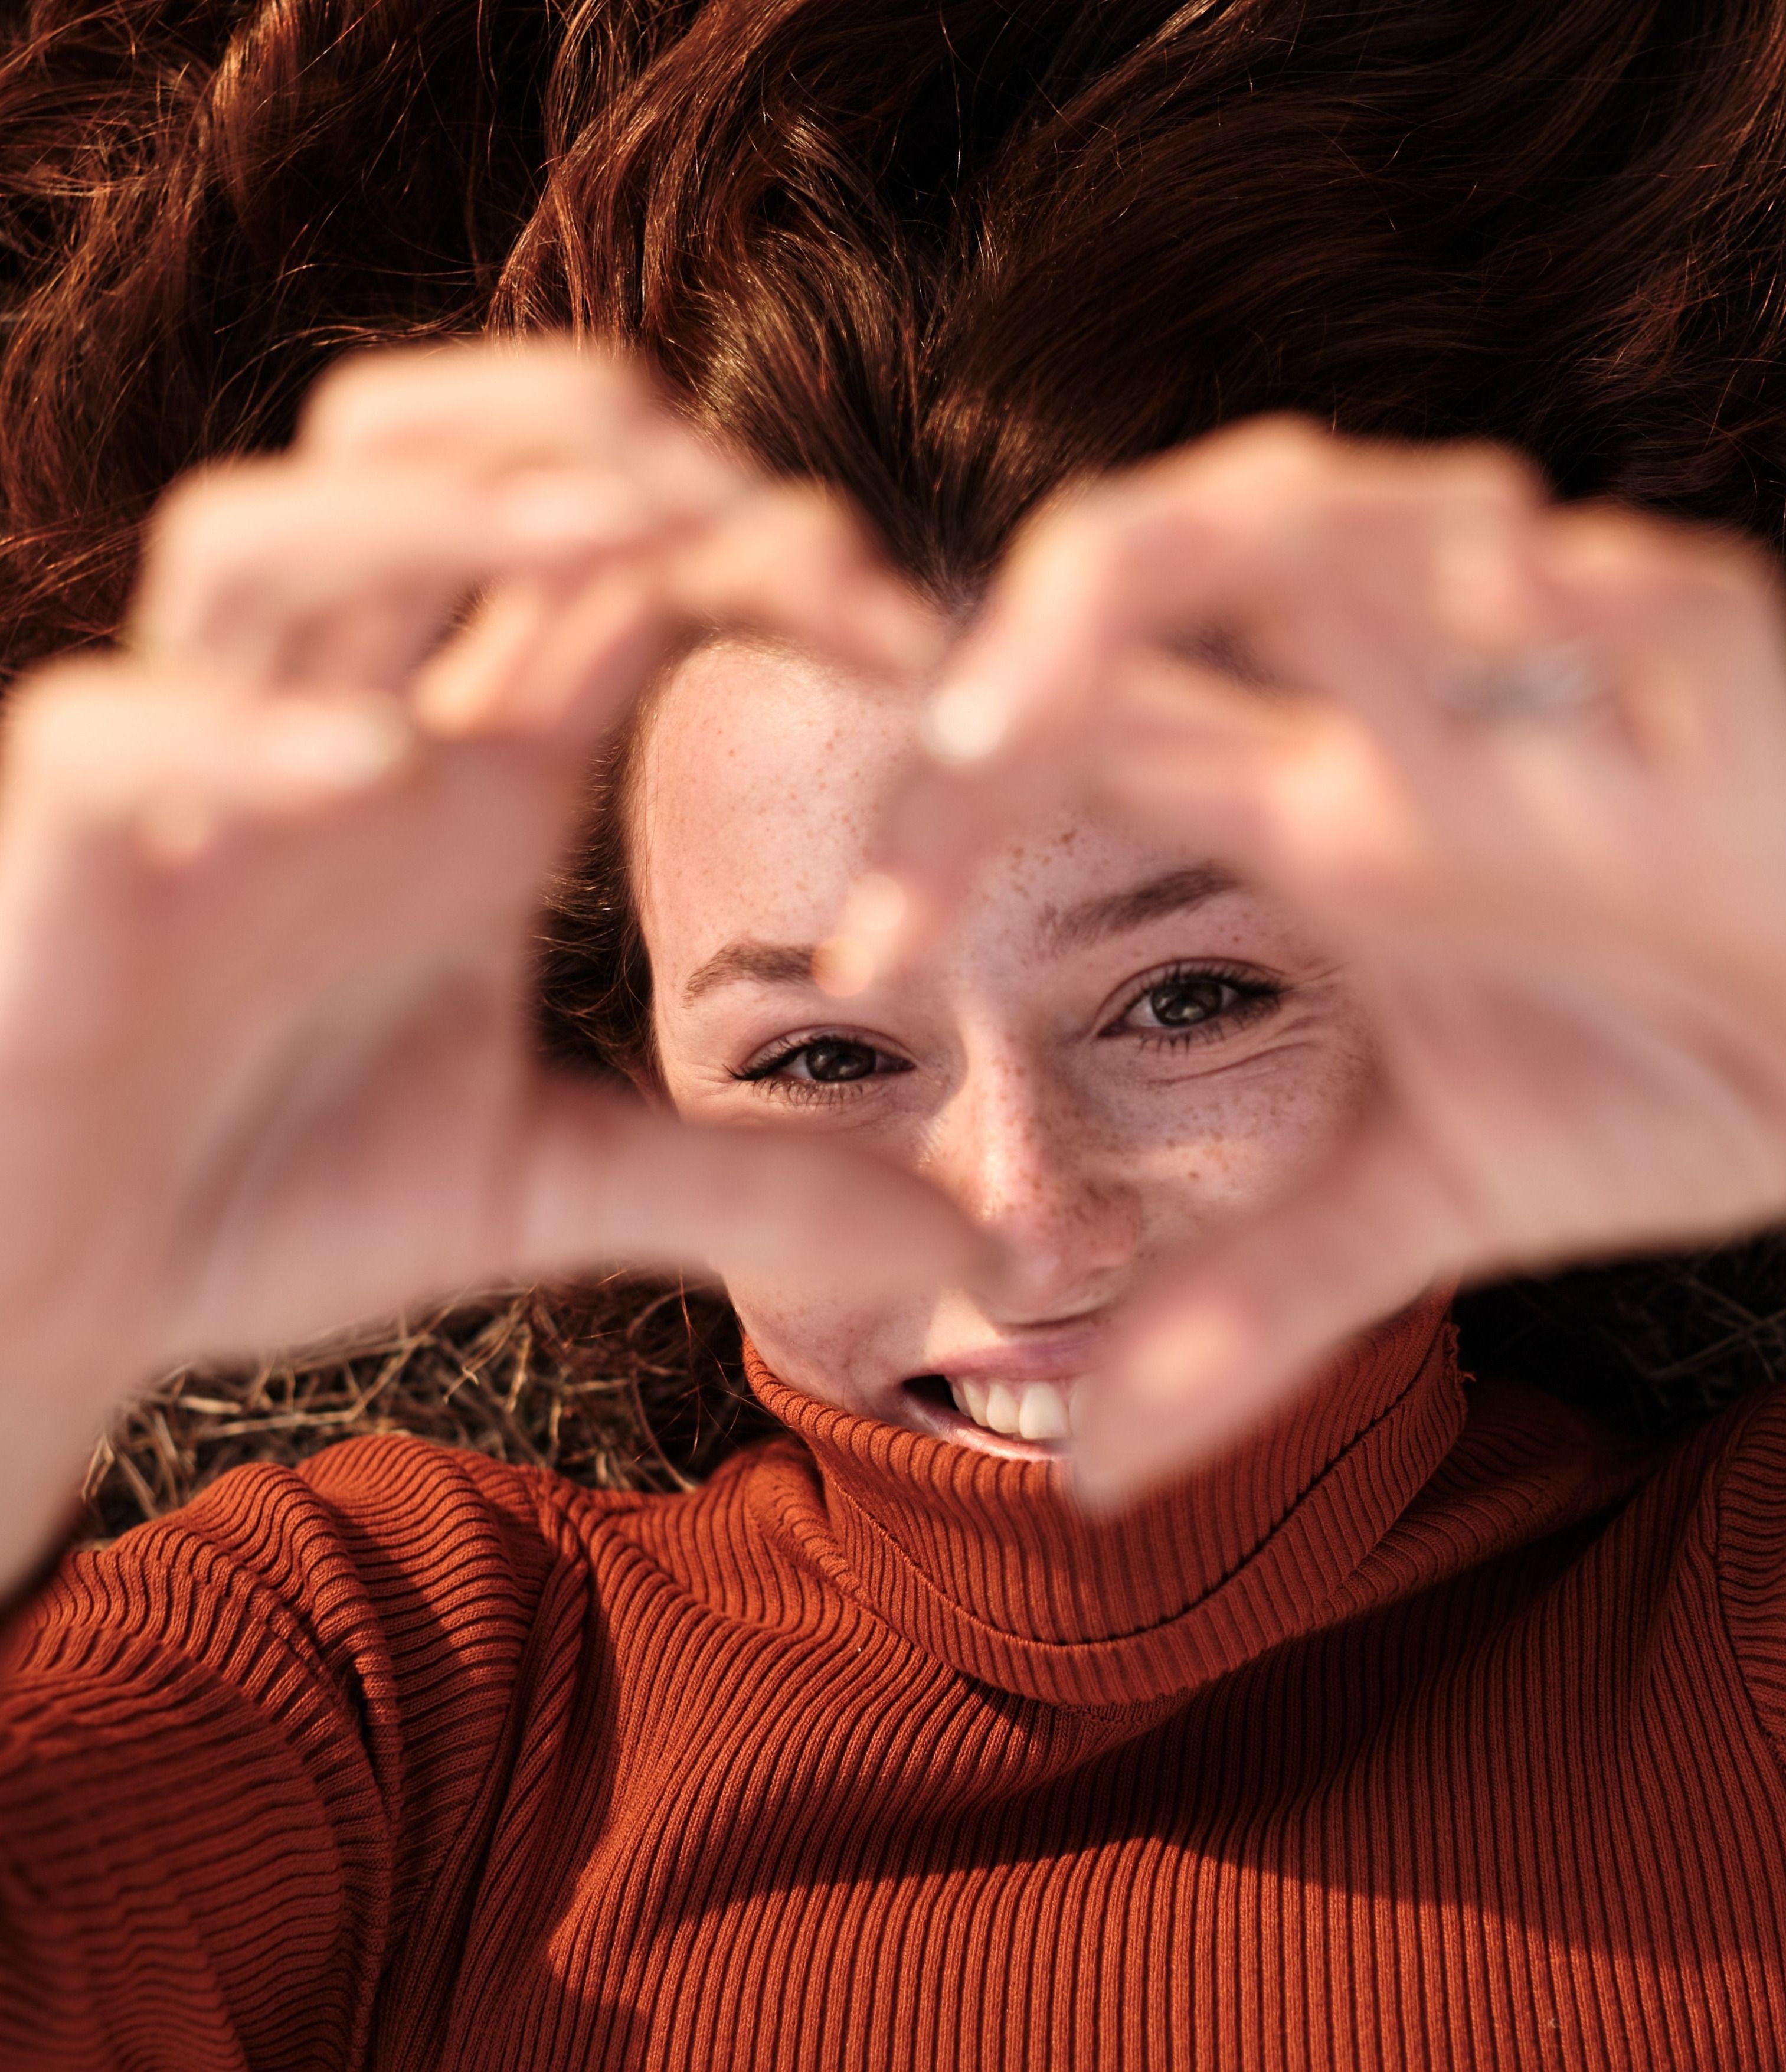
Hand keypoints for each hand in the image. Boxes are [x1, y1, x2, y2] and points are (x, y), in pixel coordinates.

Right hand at [0, 341, 972, 1583]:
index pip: (615, 582)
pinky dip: (240, 730)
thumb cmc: (272, 1199)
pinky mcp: (59, 855)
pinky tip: (376, 765)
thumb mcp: (551, 1184)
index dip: (761, 558)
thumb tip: (972, 1253)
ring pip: (268, 539)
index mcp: (468, 779)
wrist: (70, 1296)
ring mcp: (193, 778)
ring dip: (435, 514)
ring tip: (604, 534)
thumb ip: (751, 1189)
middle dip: (594, 448)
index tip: (912, 630)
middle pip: (438, 471)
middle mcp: (340, 736)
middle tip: (766, 504)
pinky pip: (120, 733)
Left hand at [844, 419, 1785, 1500]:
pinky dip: (1586, 597)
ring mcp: (1563, 697)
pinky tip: (1517, 605)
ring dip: (1291, 548)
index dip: (944, 807)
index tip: (867, 967)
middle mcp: (1406, 727)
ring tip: (1167, 634)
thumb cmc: (1642, 1087)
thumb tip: (1090, 1476)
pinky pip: (1658, 598)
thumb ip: (1247, 1314)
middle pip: (1197, 559)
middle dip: (1062, 620)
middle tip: (963, 746)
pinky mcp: (1736, 692)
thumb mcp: (1415, 1209)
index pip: (1086, 738)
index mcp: (1312, 811)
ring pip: (1404, 519)